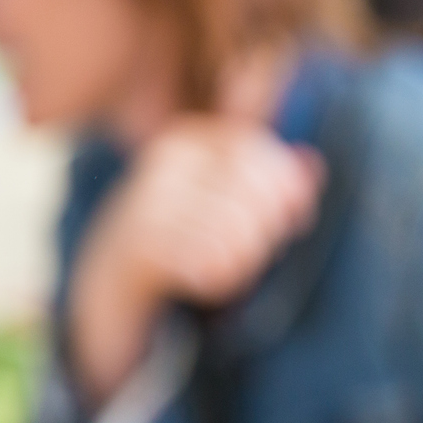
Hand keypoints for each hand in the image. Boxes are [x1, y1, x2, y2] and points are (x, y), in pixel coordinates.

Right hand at [69, 117, 323, 400]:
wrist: (110, 271)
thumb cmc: (187, 229)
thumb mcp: (229, 195)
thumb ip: (275, 178)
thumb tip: (312, 163)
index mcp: (192, 139)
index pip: (263, 154)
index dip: (292, 191)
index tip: (296, 220)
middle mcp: (167, 162)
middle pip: (256, 195)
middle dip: (269, 232)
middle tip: (256, 250)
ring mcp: (147, 200)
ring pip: (237, 233)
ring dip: (246, 261)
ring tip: (231, 267)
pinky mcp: (139, 245)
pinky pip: (210, 264)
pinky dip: (221, 280)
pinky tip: (207, 283)